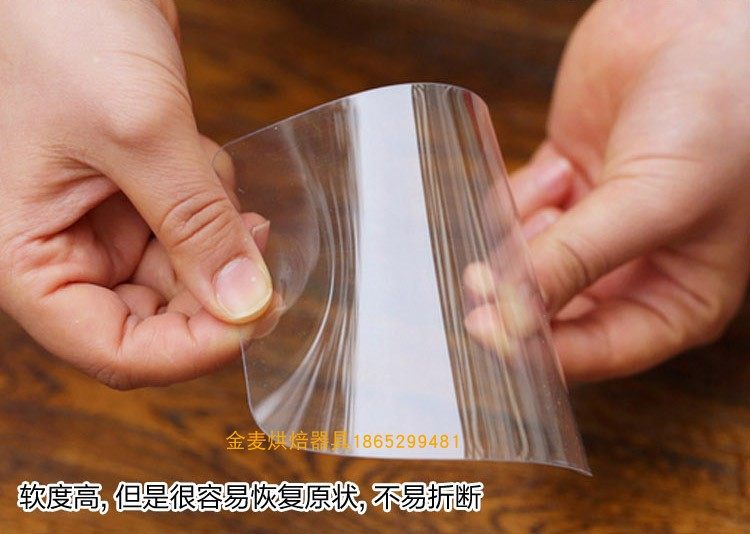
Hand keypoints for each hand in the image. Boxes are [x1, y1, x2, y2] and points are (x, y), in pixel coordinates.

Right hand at [0, 0, 272, 387]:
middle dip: (215, 286)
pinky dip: (214, 200)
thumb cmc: (60, 29)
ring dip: (216, 233)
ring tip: (205, 168)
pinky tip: (200, 154)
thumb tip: (246, 304)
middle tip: (259, 249)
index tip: (252, 320)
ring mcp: (108, 222)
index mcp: (32, 257)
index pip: (116, 350)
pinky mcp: (142, 192)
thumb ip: (194, 224)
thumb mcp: (136, 131)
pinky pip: (196, 227)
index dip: (190, 350)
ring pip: (187, 272)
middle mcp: (68, 250)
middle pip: (160, 318)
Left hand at [470, 0, 749, 380]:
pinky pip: (516, 213)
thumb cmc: (723, 112)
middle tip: (478, 283)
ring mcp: (595, 225)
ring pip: (527, 263)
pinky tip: (552, 173)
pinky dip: (516, 200)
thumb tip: (513, 317)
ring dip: (517, 245)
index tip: (488, 335)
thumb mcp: (656, 199)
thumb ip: (579, 259)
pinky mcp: (563, 181)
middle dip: (517, 297)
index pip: (599, 350)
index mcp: (679, 295)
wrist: (707, 18)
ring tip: (541, 207)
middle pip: (554, 311)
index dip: (542, 350)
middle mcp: (633, 268)